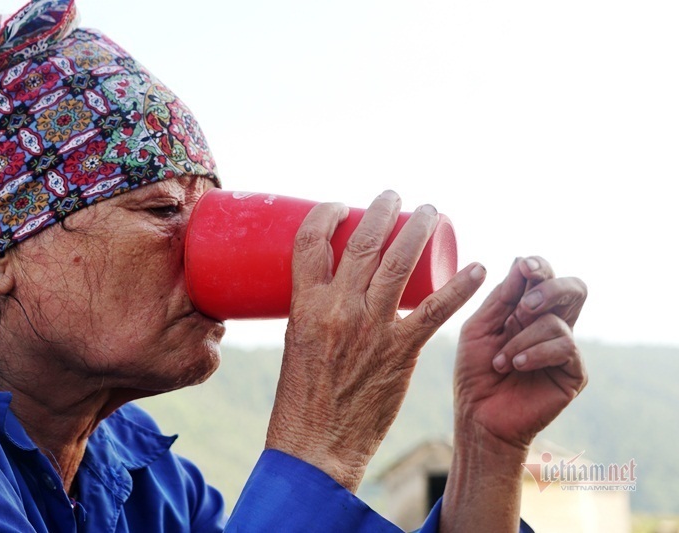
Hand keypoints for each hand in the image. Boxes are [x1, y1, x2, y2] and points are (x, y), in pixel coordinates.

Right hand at [266, 191, 485, 491]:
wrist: (317, 446)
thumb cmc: (299, 399)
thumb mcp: (294, 344)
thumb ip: (314, 313)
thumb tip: (333, 292)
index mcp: (304, 305)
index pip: (311, 240)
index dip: (326, 214)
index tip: (340, 205)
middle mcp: (339, 309)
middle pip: (364, 242)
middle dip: (382, 210)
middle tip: (394, 196)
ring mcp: (372, 328)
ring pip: (400, 264)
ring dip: (419, 231)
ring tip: (431, 213)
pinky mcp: (401, 351)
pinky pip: (435, 310)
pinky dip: (460, 287)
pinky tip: (478, 268)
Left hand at [455, 256, 587, 450]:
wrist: (479, 416)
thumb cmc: (474, 372)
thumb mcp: (479, 328)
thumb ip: (501, 298)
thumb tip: (520, 262)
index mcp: (528, 311)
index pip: (544, 278)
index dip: (539, 267)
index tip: (524, 266)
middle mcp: (551, 325)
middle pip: (573, 289)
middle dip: (550, 289)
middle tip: (525, 305)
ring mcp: (565, 349)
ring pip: (557, 322)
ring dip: (522, 339)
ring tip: (501, 361)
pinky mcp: (574, 373)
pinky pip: (565, 347)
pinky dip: (535, 353)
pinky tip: (516, 366)